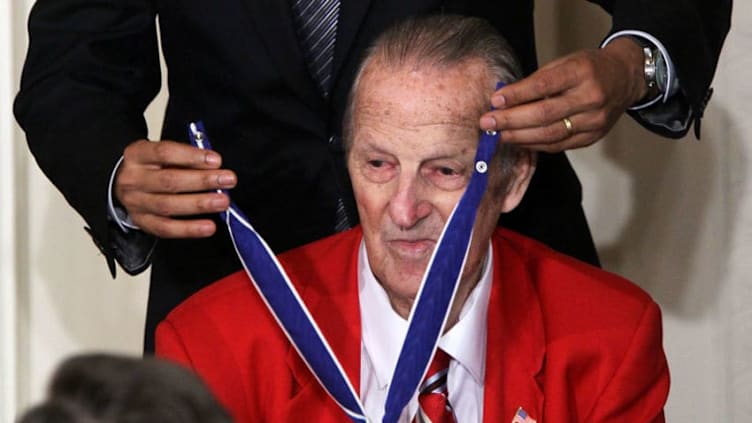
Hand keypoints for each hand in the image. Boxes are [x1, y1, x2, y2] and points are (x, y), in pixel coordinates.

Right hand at [115, 139, 236, 237]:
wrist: (124, 183)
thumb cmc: (151, 166)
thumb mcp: (163, 154)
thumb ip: (186, 157)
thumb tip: (214, 166)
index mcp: (137, 155)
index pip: (164, 153)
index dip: (192, 156)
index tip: (216, 160)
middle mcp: (133, 179)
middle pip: (169, 181)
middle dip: (203, 181)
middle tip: (227, 180)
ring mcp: (136, 203)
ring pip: (168, 206)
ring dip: (200, 204)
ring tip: (222, 202)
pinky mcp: (143, 222)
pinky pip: (166, 229)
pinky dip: (189, 229)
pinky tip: (208, 226)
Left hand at [480, 37, 648, 152]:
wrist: (625, 78)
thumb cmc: (589, 68)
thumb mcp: (566, 63)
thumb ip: (538, 81)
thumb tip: (504, 99)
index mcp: (582, 73)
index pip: (543, 86)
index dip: (517, 95)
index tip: (495, 101)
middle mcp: (591, 98)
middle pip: (544, 115)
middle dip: (510, 121)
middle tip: (487, 123)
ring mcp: (594, 121)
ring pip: (550, 135)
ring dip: (519, 137)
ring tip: (498, 134)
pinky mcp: (592, 137)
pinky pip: (558, 146)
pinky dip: (535, 145)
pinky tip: (519, 141)